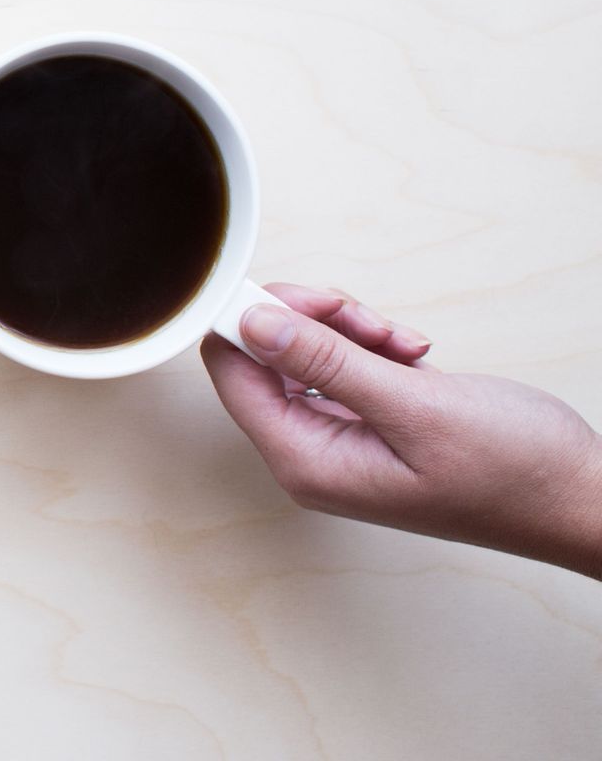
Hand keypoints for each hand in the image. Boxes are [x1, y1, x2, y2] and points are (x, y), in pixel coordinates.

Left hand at [201, 284, 601, 578]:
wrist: (580, 499)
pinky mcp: (371, 421)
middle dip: (313, 322)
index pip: (231, 372)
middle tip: (371, 324)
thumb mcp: (414, 407)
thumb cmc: (513, 472)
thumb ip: (326, 363)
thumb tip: (252, 324)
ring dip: (351, 330)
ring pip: (307, 351)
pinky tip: (415, 356)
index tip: (302, 298)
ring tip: (406, 346)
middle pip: (264, 354)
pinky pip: (344, 364)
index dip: (251, 321)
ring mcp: (340, 437)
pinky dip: (375, 347)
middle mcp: (310, 452)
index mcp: (304, 460)